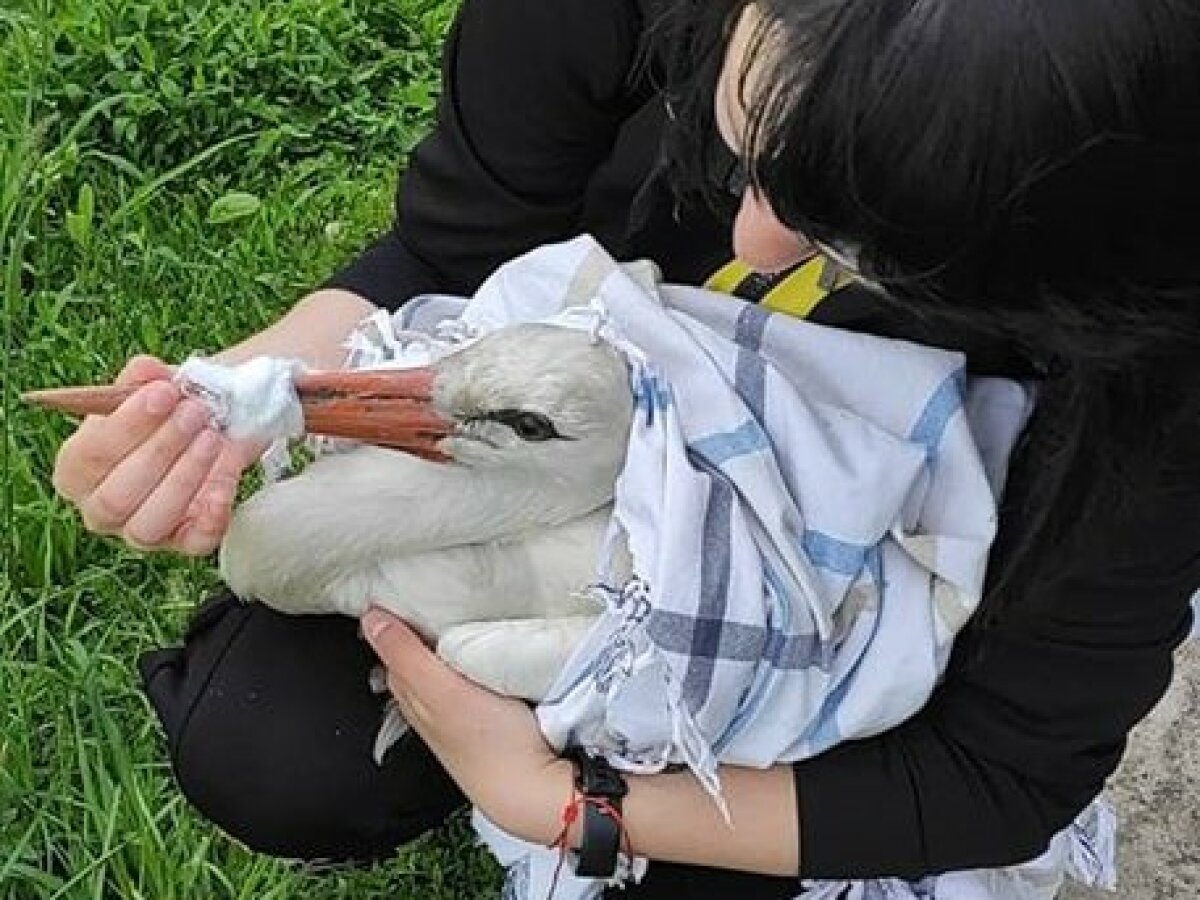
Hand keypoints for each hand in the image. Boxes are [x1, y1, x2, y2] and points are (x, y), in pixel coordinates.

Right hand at [52, 355, 263, 555]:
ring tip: (213, 439)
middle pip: (117, 496)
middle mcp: (101, 508)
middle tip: (195, 413)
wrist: (208, 429)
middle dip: (161, 451)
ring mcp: (142, 531)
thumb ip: (144, 378)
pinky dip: (212, 517)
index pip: (88, 457)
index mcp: (78, 469)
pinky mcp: (184, 541)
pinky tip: (225, 487)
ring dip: (185, 478)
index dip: (126, 425)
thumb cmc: (168, 413)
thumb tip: (146, 369)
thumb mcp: (154, 389)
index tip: (164, 393)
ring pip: (149, 524)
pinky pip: (194, 542)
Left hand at [362, 607, 573, 844]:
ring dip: (446, 643)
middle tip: (426, 592)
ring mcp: (461, 713)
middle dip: (417, 628)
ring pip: (443, 669)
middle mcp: (431, 707)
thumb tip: (371, 618)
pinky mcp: (490, 714)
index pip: (391, 650)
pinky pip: (471, 679)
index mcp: (413, 697)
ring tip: (455, 612)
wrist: (535, 787)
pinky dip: (471, 660)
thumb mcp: (441, 690)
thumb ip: (406, 655)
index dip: (392, 620)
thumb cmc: (490, 744)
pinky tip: (485, 649)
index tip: (398, 589)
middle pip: (415, 659)